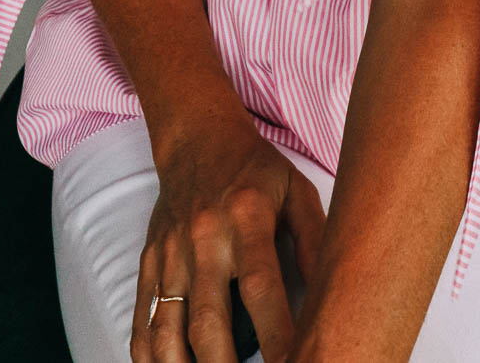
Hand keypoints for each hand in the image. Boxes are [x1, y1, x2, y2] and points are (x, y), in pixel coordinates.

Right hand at [129, 116, 326, 362]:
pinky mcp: (149, 262)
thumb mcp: (295, 190)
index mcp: (246, 219)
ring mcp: (170, 253)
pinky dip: (151, 356)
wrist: (198, 138)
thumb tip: (337, 290)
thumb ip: (315, 239)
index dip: (277, 334)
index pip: (261, 287)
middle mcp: (203, 239)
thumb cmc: (255, 170)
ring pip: (167, 329)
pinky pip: (142, 320)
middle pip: (209, 321)